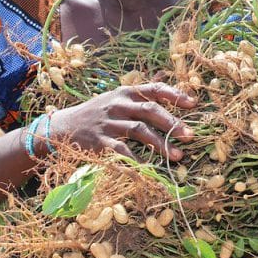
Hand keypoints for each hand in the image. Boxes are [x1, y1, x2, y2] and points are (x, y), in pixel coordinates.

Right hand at [49, 82, 195, 160]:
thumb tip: (170, 101)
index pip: (154, 89)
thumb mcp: (116, 100)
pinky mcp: (100, 141)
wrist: (63, 127)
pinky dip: (137, 160)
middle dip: (172, 123)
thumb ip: (139, 100)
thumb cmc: (97, 114)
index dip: (175, 95)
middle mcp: (118, 104)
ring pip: (139, 131)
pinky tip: (150, 168)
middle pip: (150, 110)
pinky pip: (122, 151)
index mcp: (125, 92)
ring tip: (178, 155)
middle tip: (190, 135)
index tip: (193, 104)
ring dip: (161, 143)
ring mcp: (109, 122)